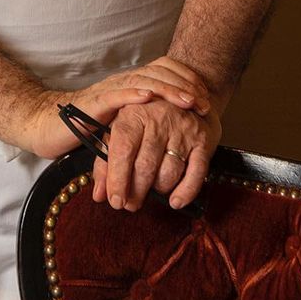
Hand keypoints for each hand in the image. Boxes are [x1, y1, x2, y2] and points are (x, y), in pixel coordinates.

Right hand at [21, 57, 211, 157]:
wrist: (48, 125)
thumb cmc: (83, 128)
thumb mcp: (121, 126)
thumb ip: (141, 126)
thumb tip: (173, 139)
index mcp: (129, 87)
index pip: (162, 73)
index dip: (185, 80)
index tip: (205, 97)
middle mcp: (121, 83)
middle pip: (157, 74)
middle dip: (184, 85)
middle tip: (204, 101)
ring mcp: (107, 91)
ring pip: (142, 81)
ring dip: (167, 90)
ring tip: (187, 100)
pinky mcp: (93, 103)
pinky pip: (116, 95)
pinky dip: (133, 94)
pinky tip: (148, 97)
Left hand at [91, 96, 221, 211]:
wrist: (185, 95)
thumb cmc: (146, 119)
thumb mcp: (120, 129)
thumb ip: (106, 161)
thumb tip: (98, 195)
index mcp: (133, 113)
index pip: (123, 148)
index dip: (118, 177)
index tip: (115, 200)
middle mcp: (158, 119)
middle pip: (145, 164)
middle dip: (136, 191)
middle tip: (130, 204)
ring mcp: (182, 130)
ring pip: (169, 172)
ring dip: (158, 190)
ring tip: (151, 192)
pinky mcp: (202, 141)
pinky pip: (196, 173)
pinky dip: (185, 192)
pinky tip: (175, 201)